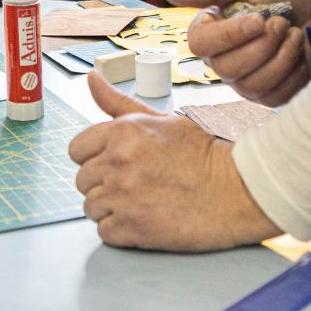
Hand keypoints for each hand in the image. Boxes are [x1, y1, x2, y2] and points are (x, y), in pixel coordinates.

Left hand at [68, 72, 279, 250]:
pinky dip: (119, 229)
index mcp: (122, 132)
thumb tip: (92, 78)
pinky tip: (142, 218)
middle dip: (101, 182)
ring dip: (109, 207)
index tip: (111, 161)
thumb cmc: (201, 153)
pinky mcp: (133, 229)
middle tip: (131, 182)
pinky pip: (104, 232)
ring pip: (90, 207)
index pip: (76, 149)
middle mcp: (118, 162)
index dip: (92, 156)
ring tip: (138, 201)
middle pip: (82, 180)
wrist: (235, 188)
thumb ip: (118, 102)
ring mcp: (124, 197)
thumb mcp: (159, 119)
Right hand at [166, 0, 310, 106]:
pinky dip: (293, 71)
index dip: (228, 36)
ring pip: (250, 85)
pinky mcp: (270, 95)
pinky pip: (274, 96)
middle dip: (262, 45)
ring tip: (294, 33)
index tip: (257, 19)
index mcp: (211, 28)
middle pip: (226, 69)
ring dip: (280, 58)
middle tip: (282, 22)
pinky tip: (301, 51)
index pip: (199, 44)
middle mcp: (222, 58)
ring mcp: (245, 81)